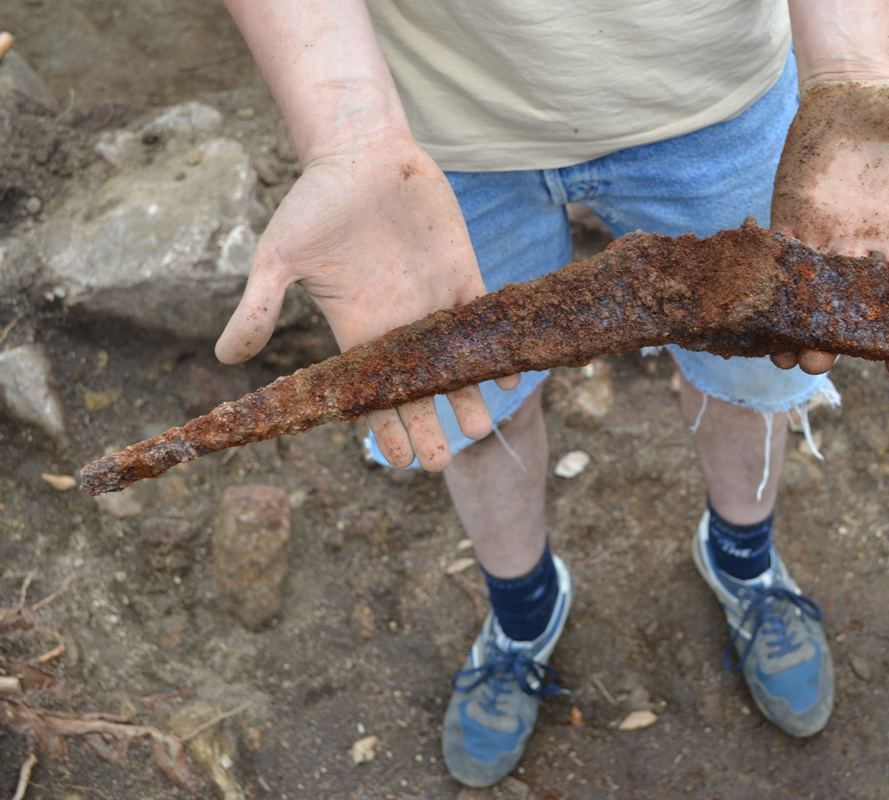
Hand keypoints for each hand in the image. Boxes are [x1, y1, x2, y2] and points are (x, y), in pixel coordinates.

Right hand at [215, 132, 517, 470]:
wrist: (360, 152)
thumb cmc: (315, 202)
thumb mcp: (278, 256)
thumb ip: (258, 307)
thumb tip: (223, 358)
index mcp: (356, 330)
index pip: (371, 394)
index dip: (385, 429)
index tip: (399, 463)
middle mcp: (398, 325)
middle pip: (416, 390)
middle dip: (428, 428)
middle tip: (441, 464)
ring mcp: (431, 301)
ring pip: (454, 364)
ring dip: (468, 396)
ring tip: (480, 430)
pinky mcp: (461, 274)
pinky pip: (482, 320)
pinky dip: (493, 346)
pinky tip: (506, 375)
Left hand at [769, 78, 888, 376]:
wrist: (855, 89)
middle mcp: (860, 245)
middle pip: (850, 303)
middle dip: (841, 335)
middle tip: (827, 365)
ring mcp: (824, 232)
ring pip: (811, 290)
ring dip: (800, 322)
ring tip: (791, 355)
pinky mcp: (791, 214)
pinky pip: (779, 256)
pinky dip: (772, 282)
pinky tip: (763, 310)